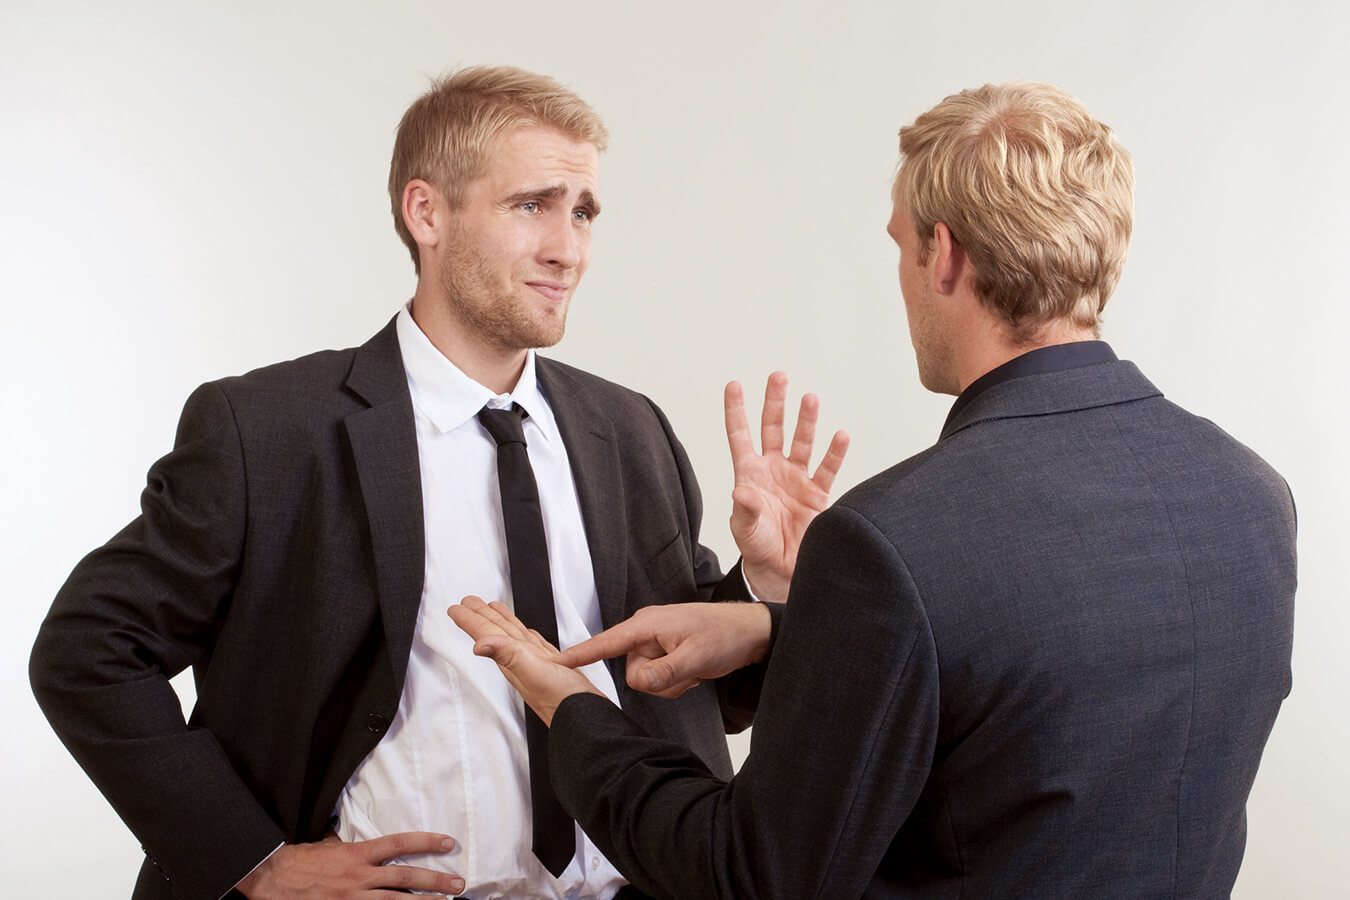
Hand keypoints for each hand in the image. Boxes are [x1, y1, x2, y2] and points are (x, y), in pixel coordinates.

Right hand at [235, 831, 463, 898]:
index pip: (399, 844)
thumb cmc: (301, 861)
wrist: (272, 878)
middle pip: (405, 878)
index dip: (426, 843)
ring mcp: (352, 898)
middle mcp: (359, 876)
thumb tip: (368, 841)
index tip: (448, 843)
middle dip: (435, 881)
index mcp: (357, 854)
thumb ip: (353, 846)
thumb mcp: (330, 845)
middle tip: (459, 884)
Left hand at [448, 595, 602, 725]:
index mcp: (516, 662)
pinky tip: (528, 635)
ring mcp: (539, 667)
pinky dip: (529, 637)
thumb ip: (510, 656)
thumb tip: (478, 645)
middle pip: (498, 634)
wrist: (589, 725)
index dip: (471, 620)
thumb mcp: (536, 675)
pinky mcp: (556, 670)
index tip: (456, 609)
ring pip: (516, 639)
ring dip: (503, 623)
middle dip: (482, 617)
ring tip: (493, 609)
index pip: (488, 635)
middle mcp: (523, 664)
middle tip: (468, 603)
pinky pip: (536, 647)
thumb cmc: (565, 704)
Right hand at [555, 602, 772, 697]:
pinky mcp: (664, 654)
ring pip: (645, 680)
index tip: (552, 662)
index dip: (579, 654)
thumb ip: (664, 673)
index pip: (605, 643)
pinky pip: (658, 679)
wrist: (751, 633)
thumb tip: (636, 683)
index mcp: (647, 624)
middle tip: (687, 670)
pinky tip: (693, 671)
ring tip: (693, 669)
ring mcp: (655, 644)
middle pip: (632, 672)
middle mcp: (646, 632)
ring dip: (670, 682)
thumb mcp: (696, 657)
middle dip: (659, 681)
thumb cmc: (726, 636)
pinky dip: (675, 681)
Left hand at [725, 373, 848, 602]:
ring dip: (805, 421)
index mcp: (749, 473)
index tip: (734, 384)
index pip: (740, 435)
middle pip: (773, 428)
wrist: (782, 572)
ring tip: (809, 398)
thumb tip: (740, 492)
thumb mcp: (745, 528)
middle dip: (775, 402)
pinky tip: (840, 435)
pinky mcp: (817, 494)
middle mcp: (773, 470)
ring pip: (801, 442)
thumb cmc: (757, 547)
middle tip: (779, 376)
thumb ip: (745, 509)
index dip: (736, 410)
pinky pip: (827, 469)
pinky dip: (835, 452)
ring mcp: (796, 479)